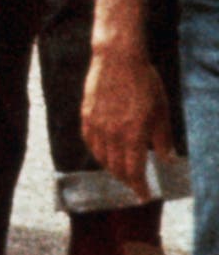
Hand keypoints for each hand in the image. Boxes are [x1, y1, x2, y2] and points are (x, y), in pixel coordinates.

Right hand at [83, 40, 173, 198]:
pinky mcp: (86, 115)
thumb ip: (163, 138)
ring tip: (120, 170)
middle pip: (116, 168)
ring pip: (101, 157)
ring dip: (111, 168)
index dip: (139, 187)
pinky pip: (89, 142)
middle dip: (126, 180)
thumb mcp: (161, 111)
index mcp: (133, 135)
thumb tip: (167, 159)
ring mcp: (97, 125)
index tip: (144, 195)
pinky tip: (103, 152)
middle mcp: (112, 134)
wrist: (118, 59)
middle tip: (135, 183)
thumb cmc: (144, 82)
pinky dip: (97, 152)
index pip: (134, 171)